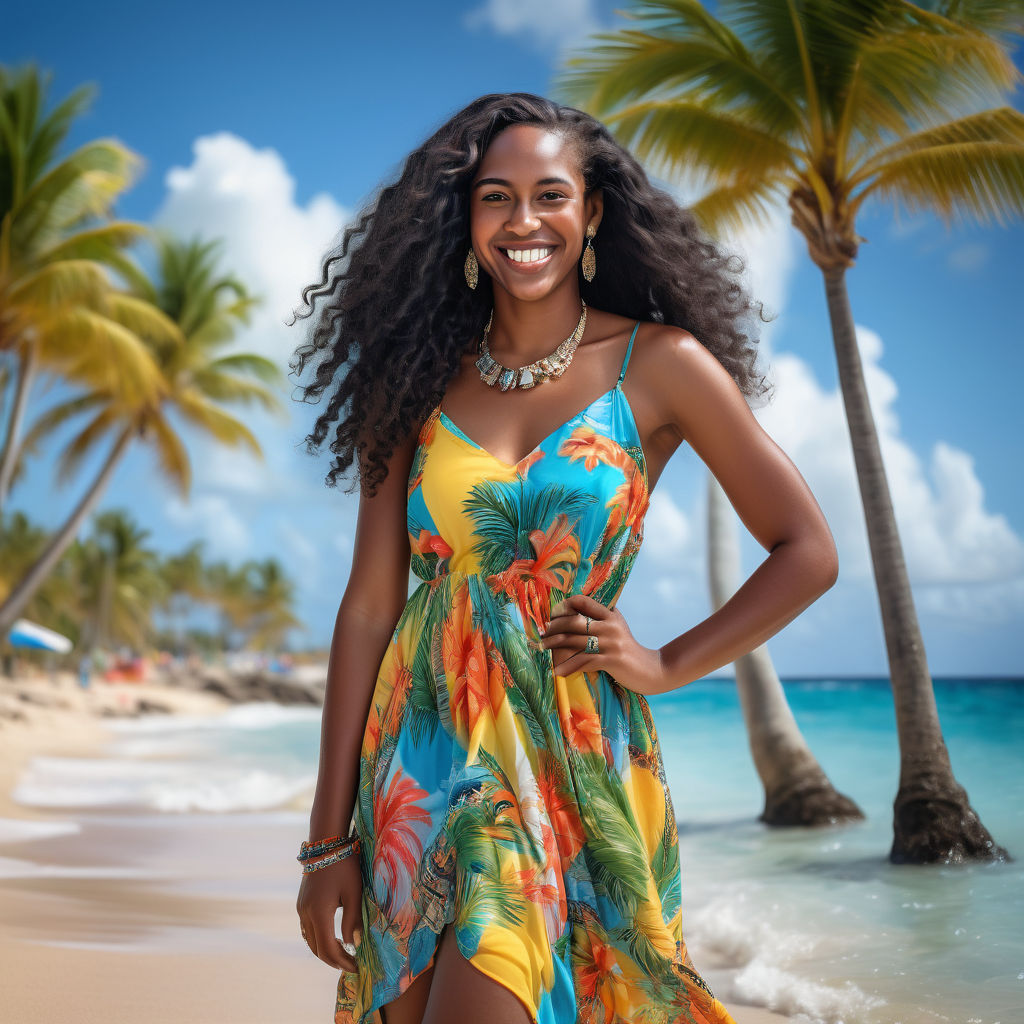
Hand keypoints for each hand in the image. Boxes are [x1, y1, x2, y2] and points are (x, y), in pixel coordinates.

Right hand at [296, 851, 362, 971]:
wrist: (326, 842)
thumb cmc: (344, 865)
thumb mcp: (354, 892)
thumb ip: (353, 920)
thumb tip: (354, 944)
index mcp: (319, 913)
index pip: (328, 949)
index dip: (342, 962)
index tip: (356, 967)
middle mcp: (306, 914)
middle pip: (317, 948)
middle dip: (333, 960)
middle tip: (351, 965)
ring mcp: (301, 908)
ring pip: (310, 940)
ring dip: (324, 951)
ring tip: (343, 955)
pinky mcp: (301, 902)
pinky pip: (307, 929)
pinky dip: (318, 939)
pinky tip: (331, 938)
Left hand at [539, 593, 666, 695]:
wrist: (650, 669)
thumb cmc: (627, 648)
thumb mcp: (617, 626)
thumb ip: (601, 616)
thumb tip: (576, 607)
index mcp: (610, 615)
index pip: (583, 601)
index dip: (565, 606)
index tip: (552, 616)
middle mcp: (610, 626)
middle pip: (574, 622)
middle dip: (554, 627)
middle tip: (542, 633)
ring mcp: (611, 643)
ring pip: (575, 641)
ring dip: (554, 645)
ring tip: (543, 648)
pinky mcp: (611, 660)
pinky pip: (583, 661)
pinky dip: (568, 666)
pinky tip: (557, 671)